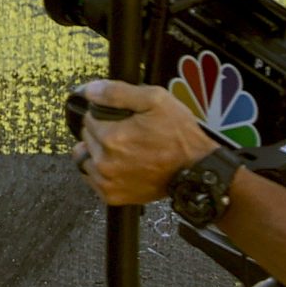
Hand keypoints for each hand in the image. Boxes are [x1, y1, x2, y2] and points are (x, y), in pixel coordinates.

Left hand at [73, 78, 215, 205]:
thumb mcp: (156, 100)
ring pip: (86, 156)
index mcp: (111, 138)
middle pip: (87, 136)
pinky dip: (101, 170)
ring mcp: (107, 182)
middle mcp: (105, 162)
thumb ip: (117, 92)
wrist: (199, 170)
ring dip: (98, 151)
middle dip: (103, 132)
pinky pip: (91, 178)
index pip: (89, 117)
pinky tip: (120, 165)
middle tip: (129, 135)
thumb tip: (89, 91)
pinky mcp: (112, 196)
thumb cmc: (180, 136)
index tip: (124, 119)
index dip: (106, 114)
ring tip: (124, 150)